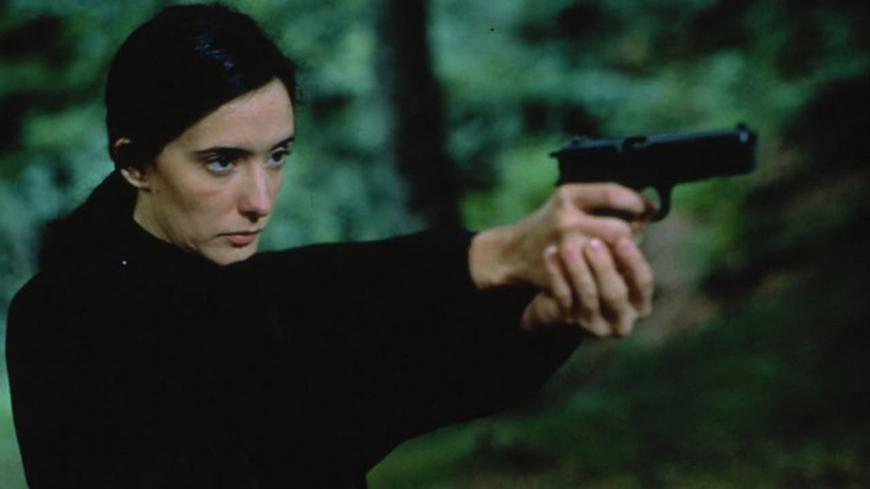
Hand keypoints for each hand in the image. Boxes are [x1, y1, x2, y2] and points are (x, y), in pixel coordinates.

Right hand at [469, 183, 653, 289]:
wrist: (513, 252)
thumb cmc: (549, 224)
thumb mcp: (568, 201)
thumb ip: (599, 201)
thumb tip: (644, 211)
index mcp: (568, 195)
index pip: (612, 193)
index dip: (635, 202)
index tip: (646, 209)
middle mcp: (566, 219)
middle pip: (619, 229)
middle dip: (632, 236)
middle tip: (633, 238)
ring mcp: (566, 248)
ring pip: (614, 255)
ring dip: (625, 257)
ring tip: (623, 254)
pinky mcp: (566, 272)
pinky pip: (602, 274)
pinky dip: (611, 273)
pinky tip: (612, 269)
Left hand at [520, 237, 653, 335]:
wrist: (560, 300)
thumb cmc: (596, 274)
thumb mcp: (614, 262)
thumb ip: (626, 244)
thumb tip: (639, 211)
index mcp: (640, 303)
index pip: (643, 282)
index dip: (634, 261)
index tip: (623, 239)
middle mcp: (622, 319)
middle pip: (615, 293)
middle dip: (604, 267)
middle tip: (593, 243)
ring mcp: (595, 324)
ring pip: (588, 297)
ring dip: (578, 269)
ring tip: (568, 246)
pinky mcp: (569, 322)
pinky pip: (562, 297)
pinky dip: (556, 274)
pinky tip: (550, 253)